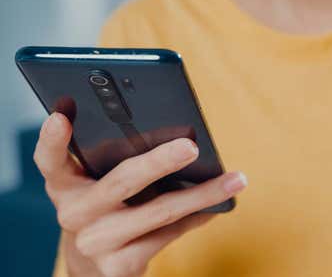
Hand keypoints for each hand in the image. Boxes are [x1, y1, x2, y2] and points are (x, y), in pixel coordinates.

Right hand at [35, 113, 246, 276]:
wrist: (95, 269)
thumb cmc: (106, 211)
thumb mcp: (99, 187)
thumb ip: (118, 162)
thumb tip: (181, 141)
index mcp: (64, 185)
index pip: (50, 159)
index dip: (53, 138)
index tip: (63, 115)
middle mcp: (73, 214)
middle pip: (122, 181)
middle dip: (160, 161)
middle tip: (191, 146)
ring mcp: (95, 243)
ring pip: (159, 211)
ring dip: (203, 193)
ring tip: (236, 179)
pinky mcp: (119, 267)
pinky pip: (169, 234)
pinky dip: (198, 215)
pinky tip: (219, 205)